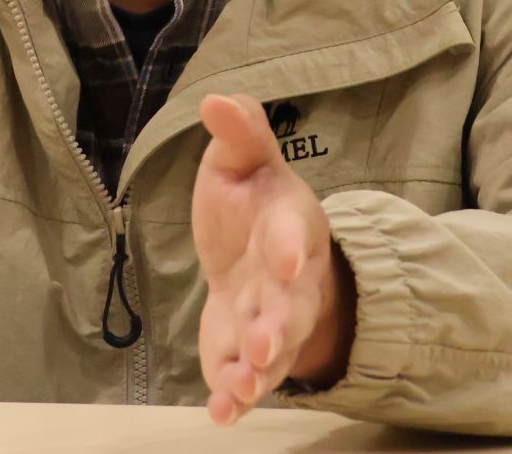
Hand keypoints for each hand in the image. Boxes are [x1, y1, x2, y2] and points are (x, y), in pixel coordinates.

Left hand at [192, 93, 354, 425]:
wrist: (263, 262)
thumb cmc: (254, 206)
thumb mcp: (246, 161)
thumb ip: (240, 133)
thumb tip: (216, 99)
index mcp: (290, 225)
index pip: (295, 234)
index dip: (292, 246)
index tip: (287, 259)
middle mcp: (289, 281)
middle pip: (290, 306)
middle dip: (279, 326)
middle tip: (265, 344)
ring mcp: (271, 323)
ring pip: (272, 351)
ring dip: (259, 370)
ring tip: (244, 385)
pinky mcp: (245, 356)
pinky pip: (245, 382)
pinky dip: (235, 399)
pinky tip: (221, 412)